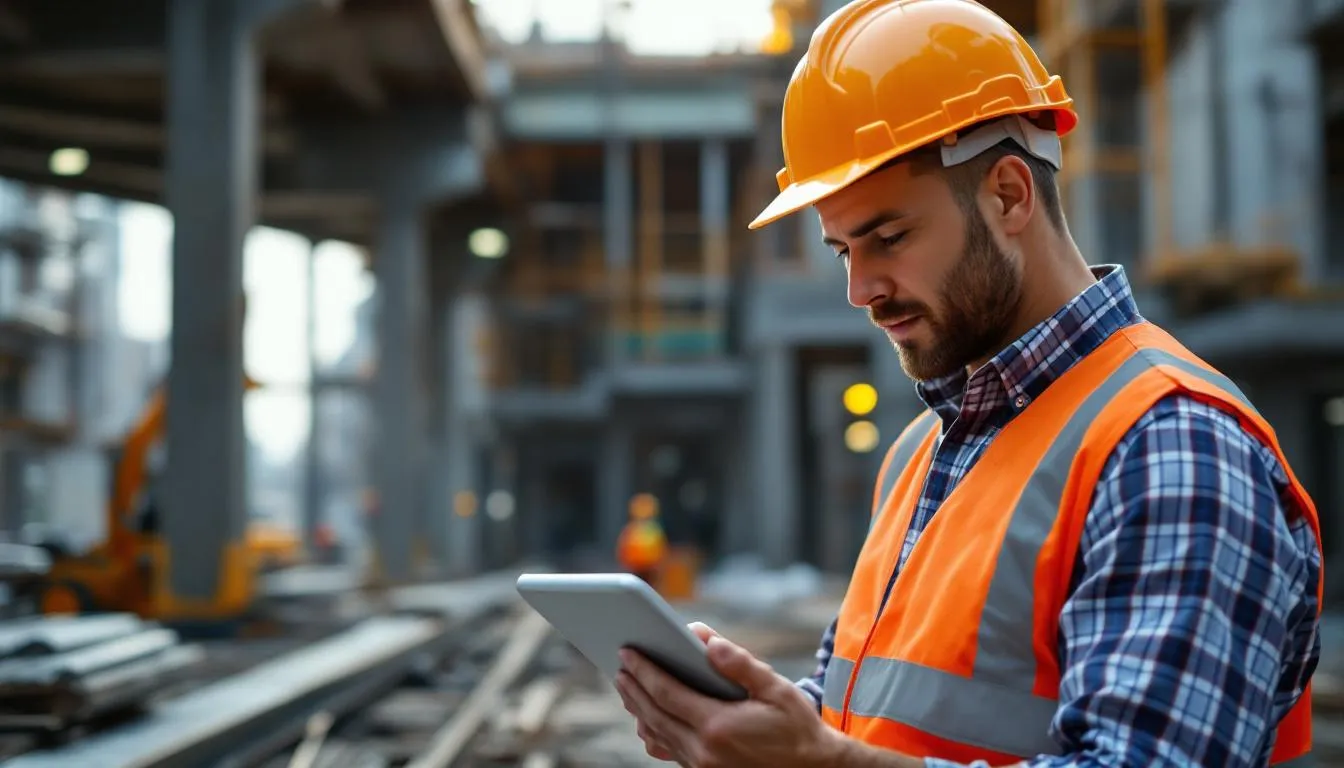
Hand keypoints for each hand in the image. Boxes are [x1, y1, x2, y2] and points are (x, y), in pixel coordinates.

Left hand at [615, 622, 839, 767]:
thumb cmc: (797, 727)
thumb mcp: (776, 689)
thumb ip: (740, 663)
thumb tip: (707, 640)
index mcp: (719, 726)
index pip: (667, 693)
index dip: (644, 671)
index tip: (627, 652)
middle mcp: (704, 751)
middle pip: (654, 714)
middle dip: (633, 688)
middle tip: (620, 664)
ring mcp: (702, 766)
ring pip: (657, 735)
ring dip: (638, 709)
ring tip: (627, 686)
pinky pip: (669, 752)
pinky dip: (653, 733)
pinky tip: (647, 720)